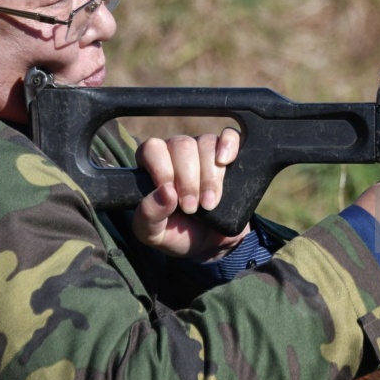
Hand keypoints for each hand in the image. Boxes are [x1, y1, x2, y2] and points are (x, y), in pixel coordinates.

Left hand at [132, 128, 245, 260]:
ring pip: (205, 143)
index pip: (152, 148)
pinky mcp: (228, 154)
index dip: (163, 169)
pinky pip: (230, 136)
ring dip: (210, 176)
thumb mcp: (153, 234)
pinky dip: (229, 146)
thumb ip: (149, 216)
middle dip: (188, 180)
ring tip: (209, 204)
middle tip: (191, 207)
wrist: (211, 244)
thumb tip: (165, 192)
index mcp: (152, 165)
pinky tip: (225, 163)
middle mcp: (176, 152)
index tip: (172, 194)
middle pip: (182, 145)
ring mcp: (203, 150)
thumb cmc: (177, 234)